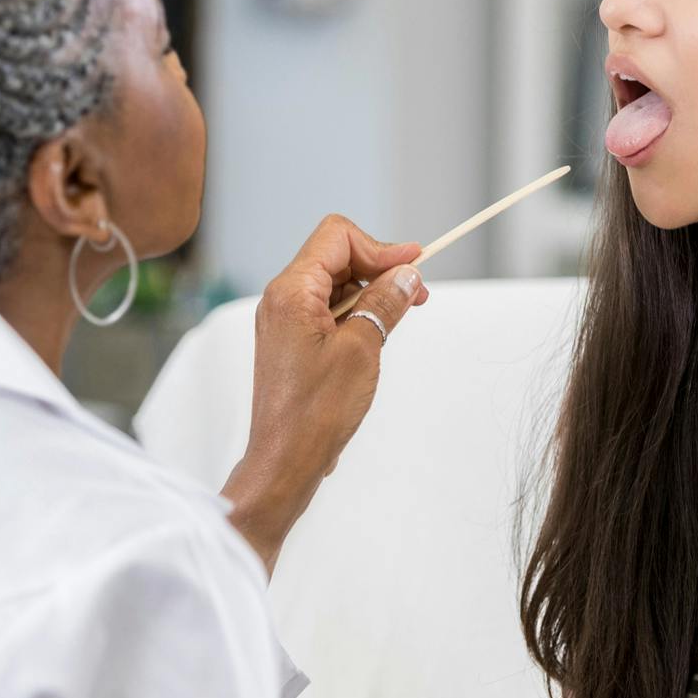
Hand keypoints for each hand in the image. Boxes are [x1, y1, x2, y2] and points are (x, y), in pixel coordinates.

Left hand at [221, 214, 427, 575]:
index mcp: (291, 292)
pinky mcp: (291, 341)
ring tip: (399, 318)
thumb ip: (385, 303)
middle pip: (336, 256)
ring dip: (370, 292)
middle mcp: (281, 299)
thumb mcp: (363, 349)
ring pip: (334, 284)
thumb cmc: (317, 411)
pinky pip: (327, 310)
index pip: (338, 237)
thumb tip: (406, 274)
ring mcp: (284, 320)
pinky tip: (376, 335)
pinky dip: (356, 313)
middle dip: (379, 268)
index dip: (381, 246)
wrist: (285, 460)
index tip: (416, 264)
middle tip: (416, 294)